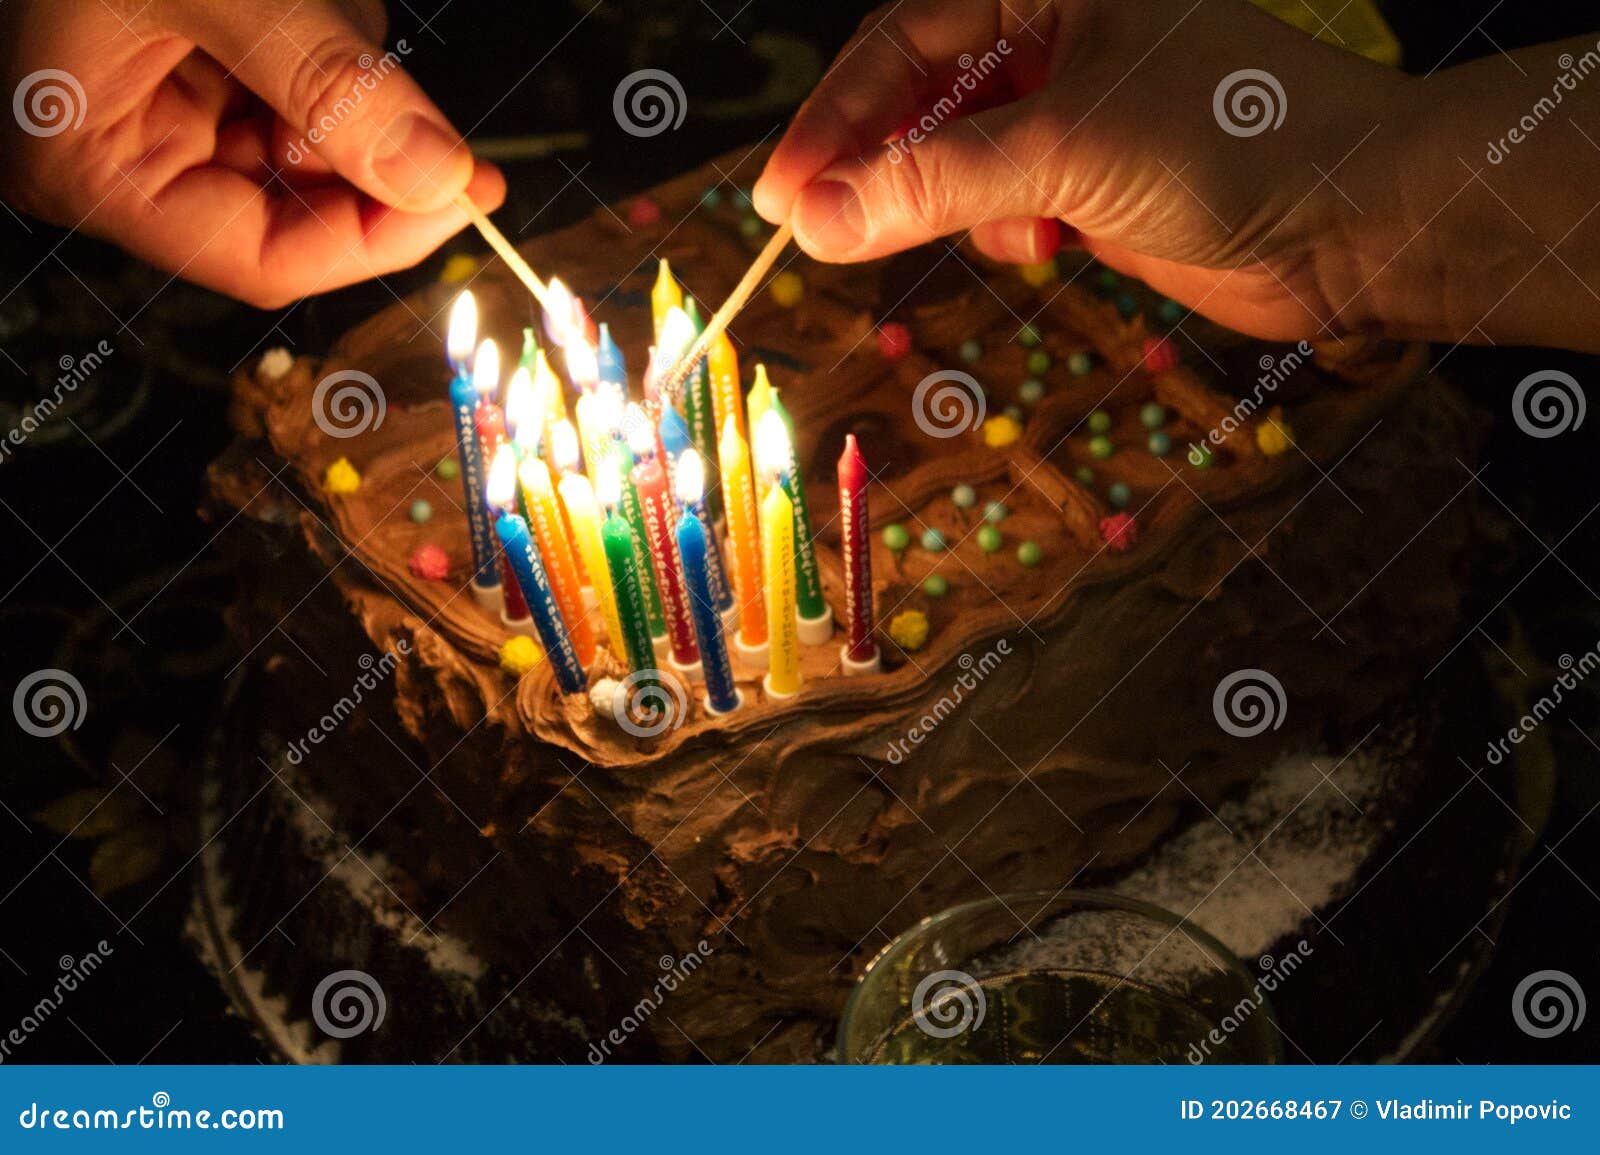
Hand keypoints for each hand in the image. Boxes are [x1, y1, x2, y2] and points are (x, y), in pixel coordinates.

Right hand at [0, 0, 503, 307]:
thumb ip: (326, 83)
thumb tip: (434, 178)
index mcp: (95, 168)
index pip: (262, 260)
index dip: (373, 239)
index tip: (461, 196)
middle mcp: (128, 152)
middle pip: (299, 205)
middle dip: (364, 143)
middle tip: (428, 113)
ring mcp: (169, 104)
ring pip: (314, 137)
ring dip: (347, 74)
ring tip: (312, 3)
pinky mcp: (208, 58)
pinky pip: (304, 77)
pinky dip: (331, 37)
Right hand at [753, 0, 1410, 341]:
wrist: (1354, 220)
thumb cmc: (1233, 140)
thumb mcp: (1065, 148)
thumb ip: (934, 182)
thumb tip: (817, 220)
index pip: (903, 44)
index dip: (834, 121)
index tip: (780, 197)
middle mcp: (1054, 32)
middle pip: (920, 98)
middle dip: (880, 169)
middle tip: (817, 233)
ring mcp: (1072, 107)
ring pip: (955, 160)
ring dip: (954, 206)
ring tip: (1000, 235)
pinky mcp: (1090, 177)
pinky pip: (1003, 204)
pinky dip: (1009, 232)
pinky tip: (1052, 246)